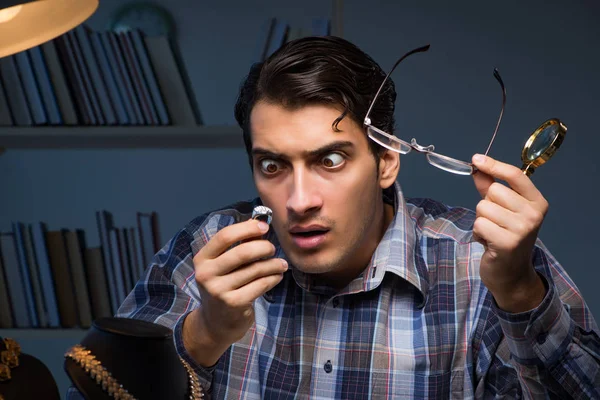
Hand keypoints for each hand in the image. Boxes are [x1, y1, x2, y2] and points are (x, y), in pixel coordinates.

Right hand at [184, 219, 287, 365]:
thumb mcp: (222, 265)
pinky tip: (277, 276)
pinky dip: (273, 278)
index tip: (264, 227)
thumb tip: (260, 224)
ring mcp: (219, 290)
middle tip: (272, 248)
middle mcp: (206, 274)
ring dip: (274, 264)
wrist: (216, 322)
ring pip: (255, 269)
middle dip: (264, 247)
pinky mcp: (234, 303)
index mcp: (203, 259)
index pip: (225, 236)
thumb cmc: (224, 286)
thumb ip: (237, 246)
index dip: (247, 229)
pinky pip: (261, 284)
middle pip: (242, 252)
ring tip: (281, 264)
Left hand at [471, 154, 547, 312]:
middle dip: (486, 204)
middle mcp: (533, 214)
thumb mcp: (502, 209)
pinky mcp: (507, 242)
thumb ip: (490, 187)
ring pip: (483, 208)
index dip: (494, 165)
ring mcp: (522, 228)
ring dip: (481, 221)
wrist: (512, 273)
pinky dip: (478, 233)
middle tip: (495, 221)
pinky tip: (488, 242)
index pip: (515, 175)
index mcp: (537, 201)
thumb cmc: (506, 237)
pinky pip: (479, 224)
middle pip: (493, 191)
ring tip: (492, 232)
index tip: (476, 159)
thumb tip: (478, 167)